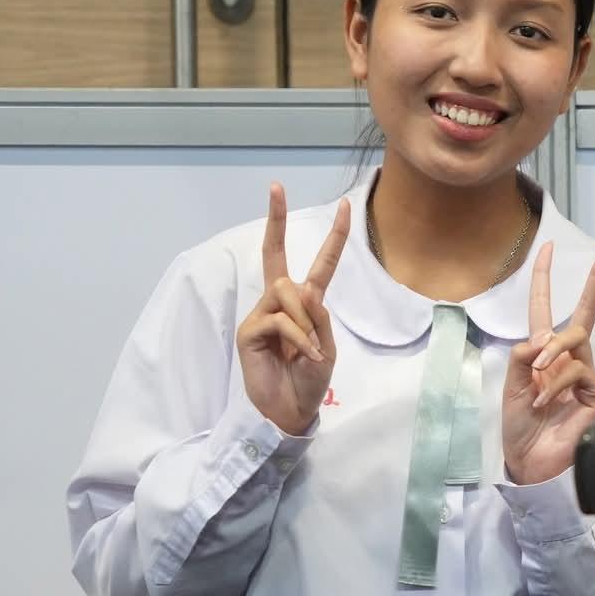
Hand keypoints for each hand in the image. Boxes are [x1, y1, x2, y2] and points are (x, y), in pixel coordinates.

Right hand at [237, 183, 349, 435]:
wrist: (290, 409)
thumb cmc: (309, 379)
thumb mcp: (326, 348)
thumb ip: (318, 318)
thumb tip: (301, 291)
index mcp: (307, 302)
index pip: (320, 263)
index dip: (333, 236)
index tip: (345, 206)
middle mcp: (281, 302)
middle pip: (275, 253)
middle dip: (275, 219)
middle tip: (274, 186)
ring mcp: (262, 313)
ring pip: (286, 294)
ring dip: (304, 322)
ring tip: (307, 350)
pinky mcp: (249, 330)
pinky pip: (278, 319)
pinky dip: (296, 337)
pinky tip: (298, 355)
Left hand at [502, 242, 594, 485]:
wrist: (529, 461)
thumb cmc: (519, 426)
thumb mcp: (509, 385)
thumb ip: (522, 355)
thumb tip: (544, 338)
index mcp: (542, 352)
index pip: (544, 307)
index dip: (545, 277)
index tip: (549, 246)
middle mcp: (566, 357)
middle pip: (585, 311)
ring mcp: (584, 373)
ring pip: (573, 340)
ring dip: (550, 355)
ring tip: (534, 381)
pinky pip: (574, 371)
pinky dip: (553, 384)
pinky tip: (543, 403)